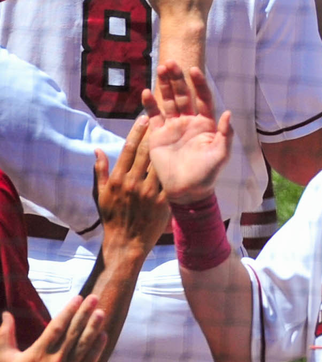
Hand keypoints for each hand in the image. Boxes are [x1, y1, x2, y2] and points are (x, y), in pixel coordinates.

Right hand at [0, 295, 106, 361]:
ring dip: (94, 327)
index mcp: (38, 355)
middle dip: (84, 313)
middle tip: (94, 297)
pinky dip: (98, 347)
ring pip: (84, 345)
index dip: (68, 311)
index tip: (77, 298)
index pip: (56, 328)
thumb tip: (5, 314)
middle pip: (73, 333)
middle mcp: (55, 361)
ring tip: (101, 312)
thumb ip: (4, 337)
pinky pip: (91, 360)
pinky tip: (103, 334)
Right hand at [94, 116, 169, 260]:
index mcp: (117, 179)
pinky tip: (184, 155)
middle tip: (163, 117)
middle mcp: (132, 183)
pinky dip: (176, 167)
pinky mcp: (162, 202)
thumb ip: (100, 171)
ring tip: (176, 130)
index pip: (127, 149)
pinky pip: (170, 180)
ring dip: (168, 146)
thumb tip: (96, 149)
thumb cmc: (112, 218)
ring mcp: (148, 192)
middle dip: (154, 132)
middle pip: (145, 151)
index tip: (144, 118)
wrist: (125, 244)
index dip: (136, 132)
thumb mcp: (100, 195)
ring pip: (159, 163)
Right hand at [141, 63, 231, 205]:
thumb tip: (228, 113)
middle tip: (171, 62)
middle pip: (184, 94)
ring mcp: (174, 126)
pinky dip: (150, 104)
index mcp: (206, 122)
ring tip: (161, 68)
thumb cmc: (207, 173)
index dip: (199, 84)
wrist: (187, 190)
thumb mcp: (220, 154)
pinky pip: (154, 116)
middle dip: (178, 78)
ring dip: (165, 85)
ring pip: (169, 101)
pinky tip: (146, 92)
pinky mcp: (159, 135)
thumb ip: (225, 134)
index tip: (194, 70)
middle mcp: (190, 120)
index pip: (203, 97)